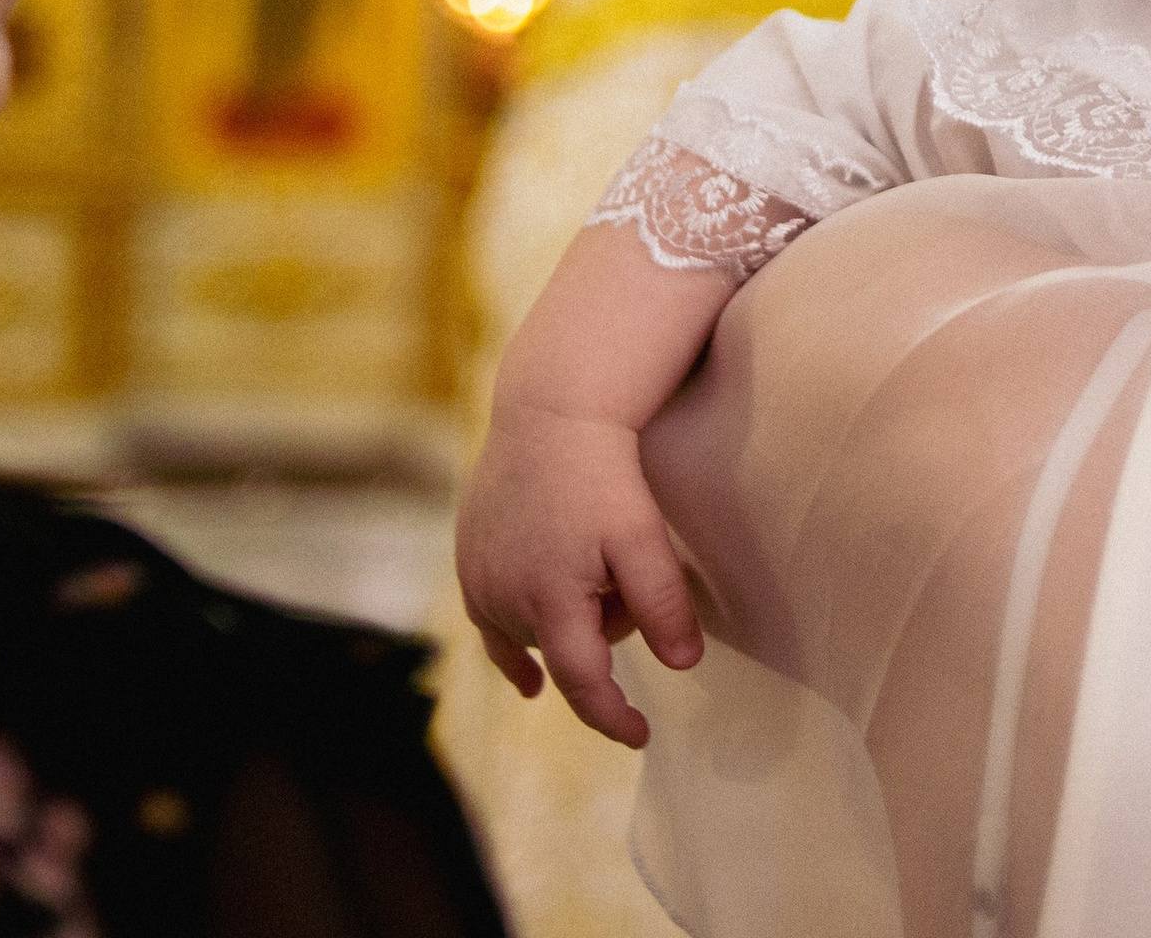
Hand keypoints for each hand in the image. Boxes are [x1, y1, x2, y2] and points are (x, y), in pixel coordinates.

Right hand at [456, 401, 703, 747]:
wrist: (548, 413)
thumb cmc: (601, 474)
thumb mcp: (642, 536)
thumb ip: (662, 603)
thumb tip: (683, 666)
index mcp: (549, 604)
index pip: (583, 685)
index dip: (613, 717)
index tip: (642, 736)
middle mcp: (503, 603)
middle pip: (565, 650)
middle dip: (602, 630)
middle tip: (624, 569)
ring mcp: (479, 583)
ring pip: (533, 633)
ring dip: (566, 618)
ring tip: (589, 557)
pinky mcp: (467, 563)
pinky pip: (493, 623)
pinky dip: (516, 644)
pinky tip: (528, 680)